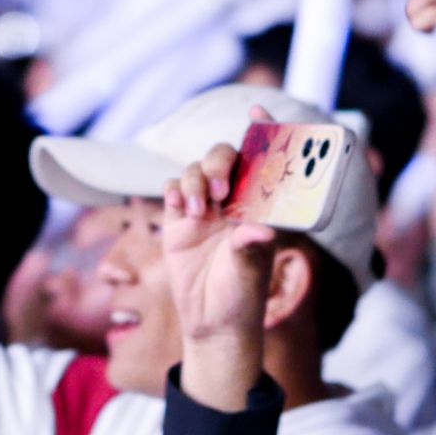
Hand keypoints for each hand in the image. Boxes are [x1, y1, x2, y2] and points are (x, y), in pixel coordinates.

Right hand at [162, 137, 279, 348]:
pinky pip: (172, 189)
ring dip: (195, 180)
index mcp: (260, 206)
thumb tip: (259, 229)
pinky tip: (181, 209)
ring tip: (199, 211)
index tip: (258, 111)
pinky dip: (175, 191)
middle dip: (219, 163)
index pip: (263, 161)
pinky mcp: (178, 222)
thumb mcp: (250, 271)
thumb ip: (250, 245)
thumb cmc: (242, 296)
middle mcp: (233, 202)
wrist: (211, 323)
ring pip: (195, 170)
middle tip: (219, 189)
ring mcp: (204, 210)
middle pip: (224, 158)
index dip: (262, 133)